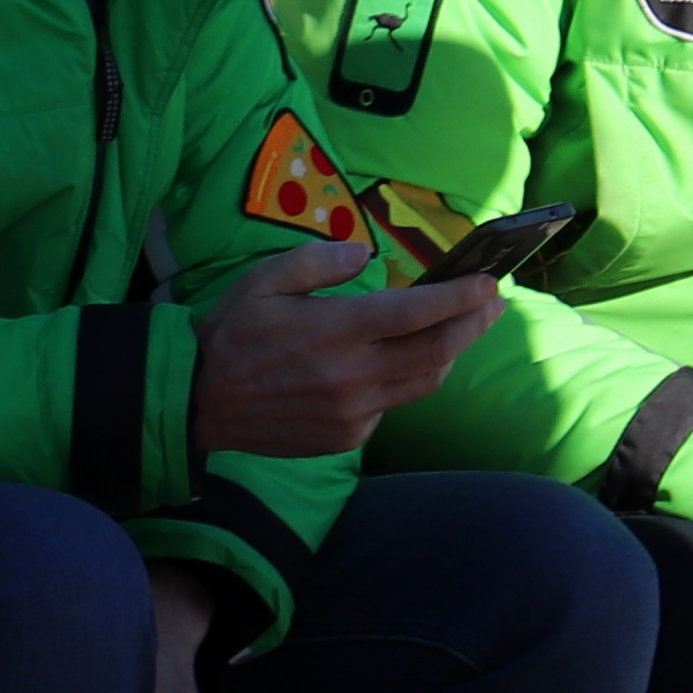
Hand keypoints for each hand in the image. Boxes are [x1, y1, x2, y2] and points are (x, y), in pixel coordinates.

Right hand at [185, 241, 496, 462]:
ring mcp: (352, 412)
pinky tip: (399, 362)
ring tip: (462, 328)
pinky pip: (390, 405)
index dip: (459, 298)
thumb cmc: (230, 334)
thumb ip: (318, 262)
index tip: (488, 283)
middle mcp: (352, 375)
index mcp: (334, 331)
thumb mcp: (264, 280)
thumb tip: (365, 256)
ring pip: (423, 382)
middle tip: (494, 303)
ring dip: (449, 353)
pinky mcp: (347, 437)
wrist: (199, 402)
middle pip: (436, 351)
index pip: (415, 312)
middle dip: (473, 324)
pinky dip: (403, 381)